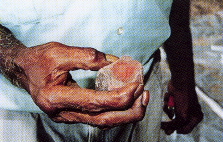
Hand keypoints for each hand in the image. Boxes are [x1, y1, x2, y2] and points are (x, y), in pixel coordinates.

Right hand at [13, 42, 148, 127]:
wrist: (24, 71)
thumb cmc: (38, 61)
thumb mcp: (59, 52)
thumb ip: (87, 57)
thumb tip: (113, 62)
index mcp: (55, 98)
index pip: (94, 103)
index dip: (118, 97)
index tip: (135, 85)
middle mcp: (62, 113)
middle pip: (102, 120)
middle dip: (128, 110)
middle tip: (143, 95)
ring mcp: (68, 116)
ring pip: (102, 122)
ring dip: (125, 113)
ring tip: (141, 98)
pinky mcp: (74, 113)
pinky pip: (98, 116)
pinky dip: (115, 110)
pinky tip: (126, 100)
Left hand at [161, 81, 202, 133]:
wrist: (180, 82)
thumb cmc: (184, 99)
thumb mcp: (182, 115)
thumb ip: (176, 125)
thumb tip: (168, 132)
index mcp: (196, 117)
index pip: (185, 129)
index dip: (175, 130)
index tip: (166, 130)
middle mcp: (190, 112)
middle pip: (176, 121)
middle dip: (169, 118)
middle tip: (161, 124)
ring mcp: (182, 106)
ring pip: (170, 113)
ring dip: (168, 107)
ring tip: (169, 102)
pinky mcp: (174, 100)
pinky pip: (168, 105)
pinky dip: (166, 101)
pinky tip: (168, 95)